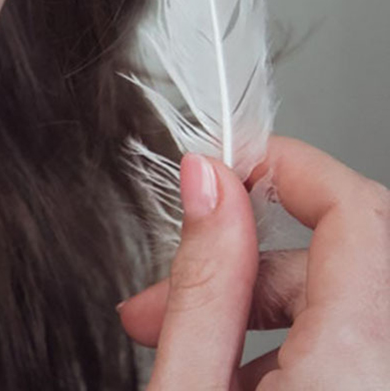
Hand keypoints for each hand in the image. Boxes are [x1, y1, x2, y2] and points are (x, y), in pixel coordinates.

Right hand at [116, 136, 389, 389]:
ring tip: (182, 346)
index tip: (231, 163)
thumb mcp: (188, 390)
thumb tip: (207, 183)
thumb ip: (204, 282)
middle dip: (244, 259)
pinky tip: (233, 376)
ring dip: (260, 306)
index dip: (288, 167)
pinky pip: (353, 351)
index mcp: (356, 365)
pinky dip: (294, 347)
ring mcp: (387, 390)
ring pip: (343, 304)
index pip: (356, 209)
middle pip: (341, 261)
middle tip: (163, 294)